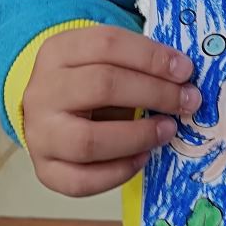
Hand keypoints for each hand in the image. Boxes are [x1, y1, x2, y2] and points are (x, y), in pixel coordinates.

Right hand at [22, 26, 197, 197]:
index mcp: (57, 52)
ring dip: (138, 136)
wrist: (48, 114)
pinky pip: (81, 181)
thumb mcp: (106, 61)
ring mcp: (38, 134)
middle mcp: (41, 91)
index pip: (107, 44)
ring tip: (168, 130)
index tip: (185, 70)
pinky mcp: (44, 170)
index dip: (151, 56)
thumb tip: (184, 82)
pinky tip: (143, 158)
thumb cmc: (89, 83)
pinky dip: (119, 172)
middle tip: (188, 101)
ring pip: (88, 140)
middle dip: (154, 93)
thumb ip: (137, 65)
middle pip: (101, 85)